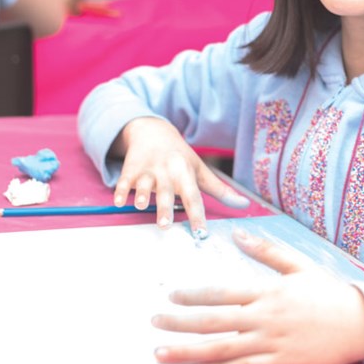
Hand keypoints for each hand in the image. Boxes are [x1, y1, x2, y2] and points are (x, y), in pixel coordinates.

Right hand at [113, 118, 249, 235]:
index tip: (201, 232)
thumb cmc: (180, 156)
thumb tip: (245, 205)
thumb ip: (220, 190)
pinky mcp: (130, 169)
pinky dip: (120, 190)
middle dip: (165, 207)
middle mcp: (167, 171)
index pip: (193, 196)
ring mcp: (147, 170)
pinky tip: (118, 201)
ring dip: (141, 194)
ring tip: (140, 205)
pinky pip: (124, 181)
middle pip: (167, 192)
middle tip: (164, 225)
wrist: (153, 131)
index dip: (198, 215)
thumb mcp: (200, 169)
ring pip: (144, 184)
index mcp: (185, 173)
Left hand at [151, 228, 363, 363]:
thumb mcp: (299, 266)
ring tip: (161, 352)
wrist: (362, 324)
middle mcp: (265, 318)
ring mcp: (272, 343)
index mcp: (268, 292)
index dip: (193, 295)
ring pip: (222, 349)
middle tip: (154, 322)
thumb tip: (241, 233)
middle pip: (213, 322)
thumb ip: (267, 252)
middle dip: (179, 323)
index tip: (170, 295)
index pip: (221, 293)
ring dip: (188, 351)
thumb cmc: (330, 293)